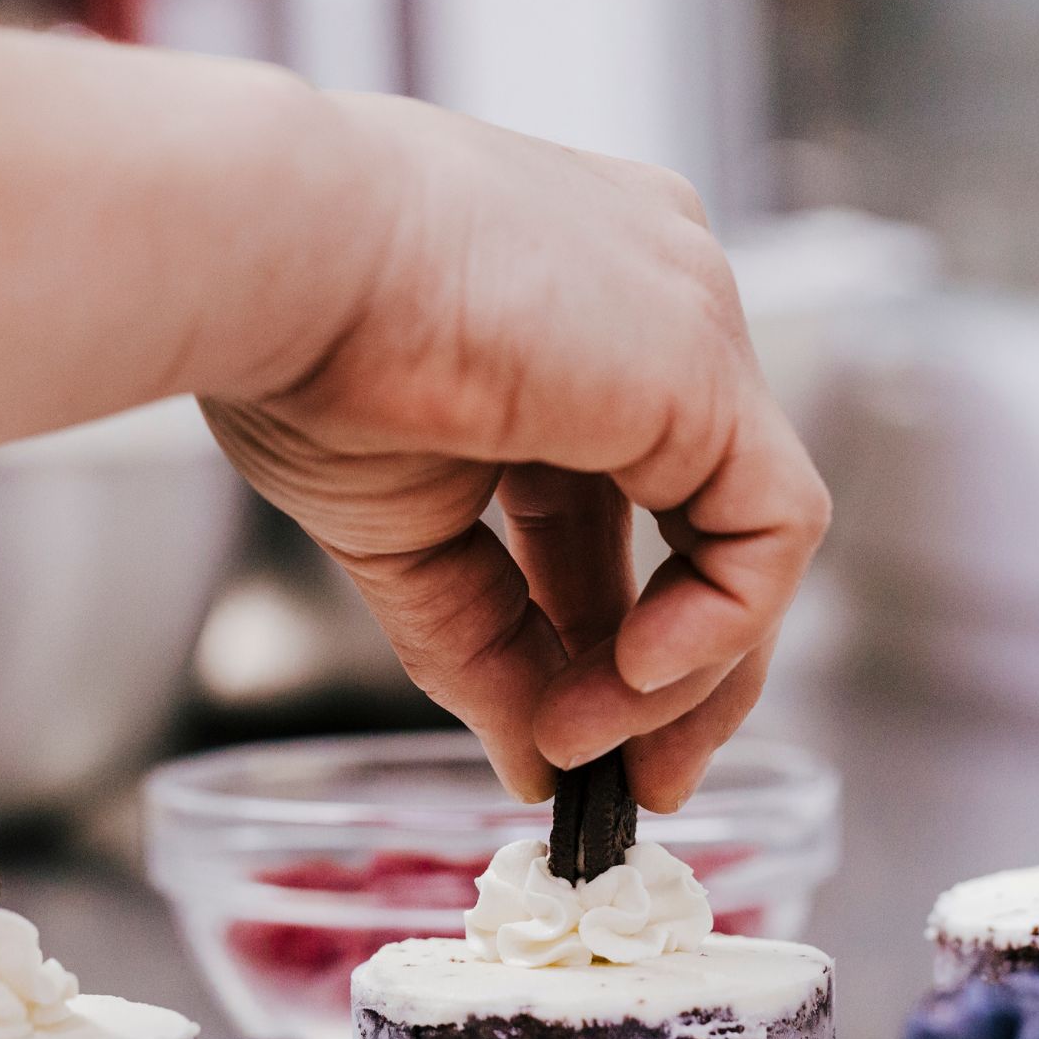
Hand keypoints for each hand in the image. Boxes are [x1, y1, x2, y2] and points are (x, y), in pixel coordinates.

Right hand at [203, 92, 829, 809]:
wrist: (268, 252)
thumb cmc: (293, 345)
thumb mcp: (402, 529)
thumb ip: (482, 642)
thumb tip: (533, 762)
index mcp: (576, 316)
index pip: (628, 495)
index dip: (612, 626)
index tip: (574, 734)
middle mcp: (654, 302)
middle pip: (706, 522)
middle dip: (678, 674)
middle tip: (636, 786)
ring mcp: (690, 322)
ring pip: (749, 537)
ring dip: (681, 675)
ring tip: (590, 747)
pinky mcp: (707, 366)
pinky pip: (771, 529)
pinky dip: (719, 626)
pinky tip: (631, 679)